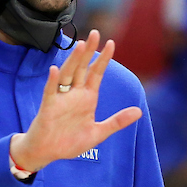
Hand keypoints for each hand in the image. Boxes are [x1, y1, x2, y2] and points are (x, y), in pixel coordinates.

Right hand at [9, 30, 142, 171]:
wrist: (47, 153)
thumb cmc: (70, 142)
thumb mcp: (98, 133)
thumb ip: (117, 122)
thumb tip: (139, 111)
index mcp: (87, 98)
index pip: (96, 73)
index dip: (103, 59)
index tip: (111, 42)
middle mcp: (74, 94)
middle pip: (82, 68)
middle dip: (88, 51)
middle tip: (95, 33)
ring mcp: (61, 99)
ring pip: (67, 74)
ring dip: (73, 60)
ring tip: (80, 45)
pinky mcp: (48, 107)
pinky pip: (50, 91)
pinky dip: (53, 81)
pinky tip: (56, 70)